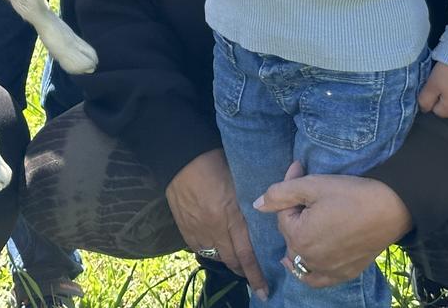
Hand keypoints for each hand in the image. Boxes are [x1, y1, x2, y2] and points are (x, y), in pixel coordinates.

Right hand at [166, 149, 268, 298]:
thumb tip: (263, 214)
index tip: (264, 291)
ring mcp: (197, 229)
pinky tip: (215, 247)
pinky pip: (198, 248)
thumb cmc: (216, 162)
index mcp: (231, 216)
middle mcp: (214, 228)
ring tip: (236, 262)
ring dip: (227, 260)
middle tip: (255, 281)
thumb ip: (249, 203)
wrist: (183, 156)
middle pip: (231, 260)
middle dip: (244, 272)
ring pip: (215, 255)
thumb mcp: (240, 182)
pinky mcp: (184, 226)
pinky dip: (209, 251)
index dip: (255, 275)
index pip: (246, 254)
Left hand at [254, 162, 410, 288]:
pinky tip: (301, 264)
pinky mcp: (343, 273)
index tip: (300, 171)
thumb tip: (256, 204)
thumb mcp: (312, 186)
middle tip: (310, 193)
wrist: (390, 208)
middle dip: (295, 214)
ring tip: (301, 223)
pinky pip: (316, 280)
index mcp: (298, 237)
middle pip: (290, 235)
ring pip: (299, 258)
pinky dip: (307, 272)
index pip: (283, 213)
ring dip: (295, 242)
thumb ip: (280, 194)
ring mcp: (327, 270)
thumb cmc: (350, 194)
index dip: (290, 192)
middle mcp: (309, 259)